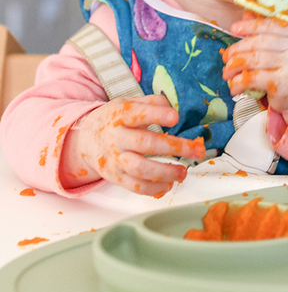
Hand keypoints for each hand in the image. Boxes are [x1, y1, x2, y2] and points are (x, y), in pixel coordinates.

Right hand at [60, 95, 204, 196]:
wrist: (86, 139)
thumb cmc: (115, 120)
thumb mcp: (128, 103)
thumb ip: (151, 103)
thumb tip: (174, 107)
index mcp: (120, 115)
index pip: (138, 113)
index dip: (157, 115)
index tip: (175, 117)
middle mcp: (117, 138)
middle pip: (145, 143)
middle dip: (173, 147)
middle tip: (196, 150)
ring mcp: (115, 159)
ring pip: (140, 169)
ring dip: (166, 172)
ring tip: (183, 172)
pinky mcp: (116, 177)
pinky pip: (136, 187)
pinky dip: (154, 188)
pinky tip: (169, 183)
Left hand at [222, 15, 287, 122]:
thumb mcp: (283, 48)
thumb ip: (266, 31)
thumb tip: (246, 15)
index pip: (271, 25)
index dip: (250, 26)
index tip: (233, 29)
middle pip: (259, 42)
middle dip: (238, 49)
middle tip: (226, 57)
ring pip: (254, 60)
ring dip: (234, 65)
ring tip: (227, 72)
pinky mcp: (282, 84)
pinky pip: (253, 78)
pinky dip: (239, 82)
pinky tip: (234, 87)